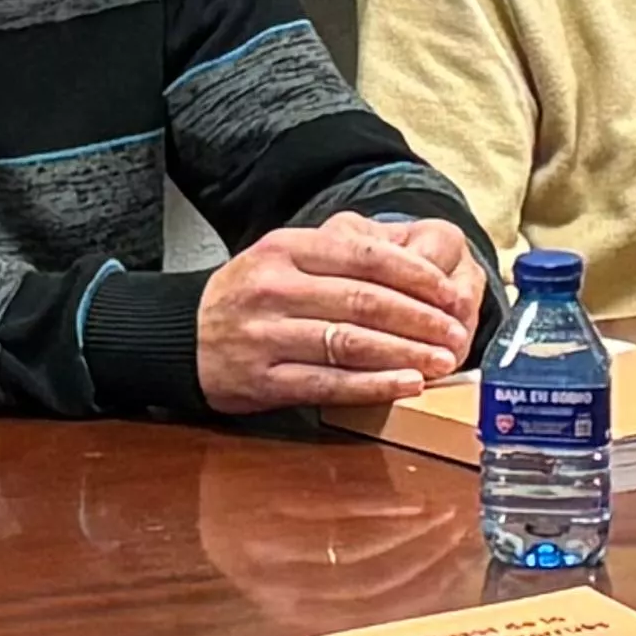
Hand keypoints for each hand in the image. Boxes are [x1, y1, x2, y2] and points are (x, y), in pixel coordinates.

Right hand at [198, 212, 484, 418]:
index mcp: (286, 249)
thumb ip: (343, 253)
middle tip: (455, 331)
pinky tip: (407, 385)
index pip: (364, 256)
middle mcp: (274, 288)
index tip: (450, 291)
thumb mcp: (285, 255)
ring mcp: (266, 335)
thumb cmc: (249, 294)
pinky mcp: (262, 379)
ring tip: (442, 360)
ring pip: (350, 343)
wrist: (180, 334)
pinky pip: (328, 383)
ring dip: (405, 353)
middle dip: (420, 318)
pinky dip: (374, 386)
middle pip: (364, 301)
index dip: (416, 275)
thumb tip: (417, 263)